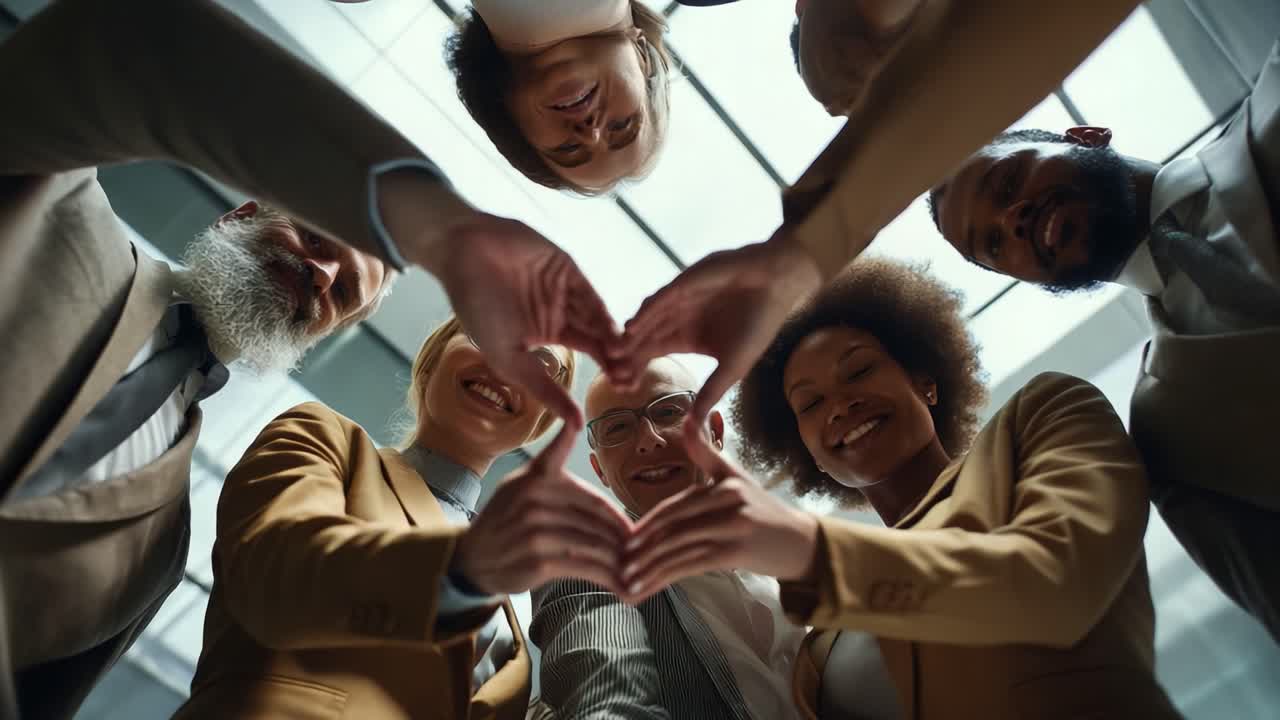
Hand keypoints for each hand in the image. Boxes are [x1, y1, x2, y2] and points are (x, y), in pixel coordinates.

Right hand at [431, 214, 621, 427]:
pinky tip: (614, 335)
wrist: (463, 256)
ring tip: (625, 363)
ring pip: (598, 318)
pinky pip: (589, 295)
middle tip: (632, 380)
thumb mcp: (509, 359)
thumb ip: (544, 388)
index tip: (622, 392)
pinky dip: (602, 316)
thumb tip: (575, 424)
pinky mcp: (567, 269)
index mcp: (550, 332)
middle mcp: (565, 310)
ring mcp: (568, 289)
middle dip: (617, 358)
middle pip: (601, 336)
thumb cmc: (477, 309)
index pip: (589, 353)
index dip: (607, 370)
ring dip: (613, 340)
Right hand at [450, 423, 633, 595]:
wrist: (474, 557)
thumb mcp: (523, 485)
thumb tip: (606, 500)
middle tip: (640, 548)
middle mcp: (535, 498)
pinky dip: (605, 576)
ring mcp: (536, 530)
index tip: (633, 526)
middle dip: (621, 534)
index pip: (588, 490)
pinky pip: (583, 566)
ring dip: (617, 556)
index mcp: (537, 476)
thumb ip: (558, 481)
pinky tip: (618, 582)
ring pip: (593, 541)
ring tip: (633, 564)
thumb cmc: (507, 520)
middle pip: (596, 517)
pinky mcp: (538, 559)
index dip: (613, 506)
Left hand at [614, 231, 821, 430]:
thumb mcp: (732, 367)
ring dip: (631, 337)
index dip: (637, 370)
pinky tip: (633, 327)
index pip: (652, 354)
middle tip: (611, 376)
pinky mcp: (684, 282)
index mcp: (684, 336)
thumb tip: (693, 429)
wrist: (776, 285)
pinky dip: (647, 313)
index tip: (624, 390)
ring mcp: (677, 299)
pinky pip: (661, 299)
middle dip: (628, 357)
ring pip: (647, 320)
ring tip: (615, 355)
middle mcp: (676, 317)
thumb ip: (709, 393)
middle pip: (643, 339)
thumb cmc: (758, 325)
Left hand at [619, 433, 818, 604]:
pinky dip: (666, 579)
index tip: (623, 538)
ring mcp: (734, 528)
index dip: (647, 523)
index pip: (676, 505)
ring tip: (625, 581)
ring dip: (649, 567)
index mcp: (724, 484)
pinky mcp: (737, 553)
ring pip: (680, 548)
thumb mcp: (736, 477)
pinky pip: (692, 566)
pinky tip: (648, 589)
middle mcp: (729, 503)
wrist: (803, 542)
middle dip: (642, 546)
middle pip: (674, 526)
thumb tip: (688, 417)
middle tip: (617, 562)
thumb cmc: (763, 510)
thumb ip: (707, 453)